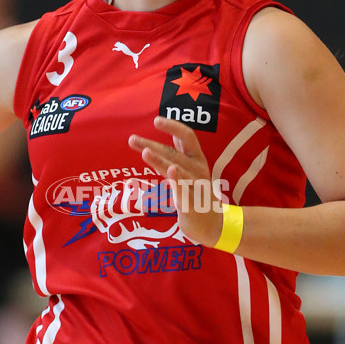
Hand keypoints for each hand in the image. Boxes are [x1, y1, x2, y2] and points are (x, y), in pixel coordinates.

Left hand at [128, 116, 223, 246]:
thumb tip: (163, 137)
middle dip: (152, 146)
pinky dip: (177, 180)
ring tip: (145, 152)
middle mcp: (197, 169)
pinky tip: (171, 171)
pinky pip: (183, 190)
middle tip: (132, 139)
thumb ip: (177, 154)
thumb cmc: (196, 194)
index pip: (187, 137)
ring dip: (160, 160)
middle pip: (173, 154)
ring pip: (176, 170)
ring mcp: (195, 186)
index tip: (156, 120)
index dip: (173, 127)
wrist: (212, 223)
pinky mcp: (191, 203)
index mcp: (197, 159)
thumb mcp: (188, 170)